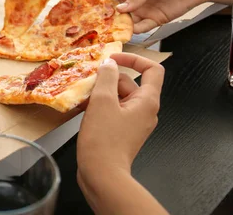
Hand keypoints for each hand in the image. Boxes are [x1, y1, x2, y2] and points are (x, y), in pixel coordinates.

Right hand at [77, 53, 163, 180]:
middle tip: (87, 79)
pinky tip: (81, 108)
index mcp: (147, 101)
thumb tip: (109, 63)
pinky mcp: (122, 132)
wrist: (102, 174)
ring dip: (100, 92)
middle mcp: (145, 111)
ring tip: (80, 94)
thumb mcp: (102, 101)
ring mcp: (133, 122)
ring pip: (118, 97)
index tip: (112, 58)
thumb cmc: (104, 138)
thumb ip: (106, 77)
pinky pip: (113, 111)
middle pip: (129, 83)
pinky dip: (99, 106)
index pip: (152, 70)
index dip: (134, 58)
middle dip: (108, 79)